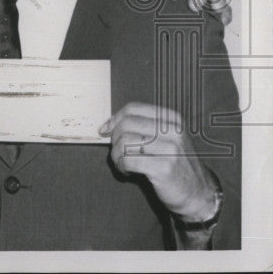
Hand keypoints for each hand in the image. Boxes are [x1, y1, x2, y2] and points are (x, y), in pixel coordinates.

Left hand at [99, 102, 219, 221]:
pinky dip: (121, 166)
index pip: (133, 109)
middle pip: (126, 124)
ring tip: (123, 164)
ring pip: (124, 141)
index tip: (106, 130)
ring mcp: (170, 148)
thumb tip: (108, 125)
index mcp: (171, 119)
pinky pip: (128, 159)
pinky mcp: (164, 167)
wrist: (198, 194)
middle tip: (118, 152)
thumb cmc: (176, 166)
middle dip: (115, 139)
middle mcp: (173, 131)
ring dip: (116, 155)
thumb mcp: (166, 139)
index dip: (115, 119)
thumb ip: (143, 128)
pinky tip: (128, 172)